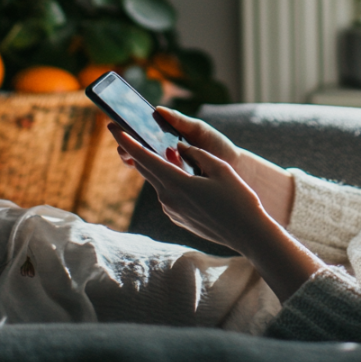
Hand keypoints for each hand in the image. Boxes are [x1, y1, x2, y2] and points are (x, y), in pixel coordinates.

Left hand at [114, 126, 321, 302]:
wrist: (247, 234)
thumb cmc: (238, 198)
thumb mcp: (219, 168)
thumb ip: (195, 154)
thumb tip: (179, 147)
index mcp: (176, 183)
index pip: (144, 158)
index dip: (127, 142)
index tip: (113, 127)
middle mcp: (168, 198)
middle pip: (145, 169)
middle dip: (134, 150)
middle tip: (124, 133)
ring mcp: (171, 210)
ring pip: (157, 181)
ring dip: (157, 165)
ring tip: (163, 151)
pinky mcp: (178, 218)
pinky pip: (168, 193)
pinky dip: (169, 180)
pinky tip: (181, 174)